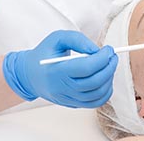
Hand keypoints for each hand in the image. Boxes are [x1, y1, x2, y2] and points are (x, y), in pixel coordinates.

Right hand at [2, 30, 117, 108]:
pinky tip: (105, 79)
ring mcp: (68, 98)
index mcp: (57, 71)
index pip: (86, 67)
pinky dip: (105, 92)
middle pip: (94, 82)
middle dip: (109, 67)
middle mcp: (62, 88)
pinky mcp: (72, 104)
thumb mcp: (57, 38)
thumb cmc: (45, 53)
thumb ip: (77, 39)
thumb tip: (96, 50)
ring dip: (109, 79)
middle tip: (112, 56)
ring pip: (97, 94)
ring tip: (108, 65)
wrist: (30, 75)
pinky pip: (94, 103)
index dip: (102, 58)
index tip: (108, 49)